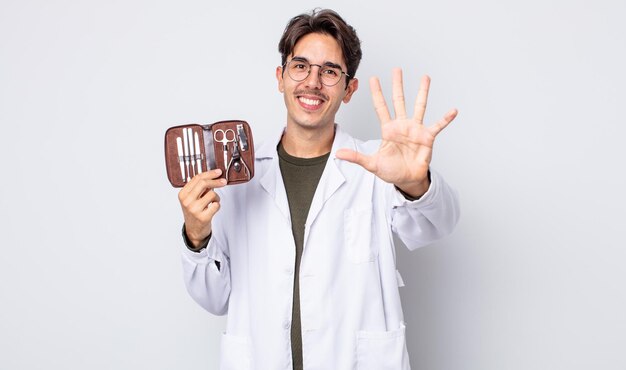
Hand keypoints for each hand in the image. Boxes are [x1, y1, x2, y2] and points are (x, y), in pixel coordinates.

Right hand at [178, 169, 226, 247]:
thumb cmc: (194, 212)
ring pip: (212, 194)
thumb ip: (199, 188)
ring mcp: (194, 210)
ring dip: (217, 197)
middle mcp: (187, 201)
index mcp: (183, 194)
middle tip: (223, 182)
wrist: (194, 230)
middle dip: (216, 181)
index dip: (210, 174)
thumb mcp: (192, 198)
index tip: (218, 172)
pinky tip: (213, 209)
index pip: (197, 178)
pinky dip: (217, 205)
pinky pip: (216, 205)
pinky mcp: (203, 217)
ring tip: (213, 202)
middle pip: (204, 183)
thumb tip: (214, 176)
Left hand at [336, 68, 457, 196]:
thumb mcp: (372, 163)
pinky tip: (453, 110)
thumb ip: (356, 157)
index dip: (376, 93)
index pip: (381, 107)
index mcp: (388, 129)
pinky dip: (445, 119)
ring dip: (422, 92)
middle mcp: (402, 125)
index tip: (373, 78)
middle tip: (397, 69)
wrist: (407, 180)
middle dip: (397, 85)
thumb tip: (337, 153)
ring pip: (419, 106)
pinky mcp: (427, 137)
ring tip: (425, 77)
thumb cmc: (391, 170)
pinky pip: (438, 125)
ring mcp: (416, 129)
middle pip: (399, 100)